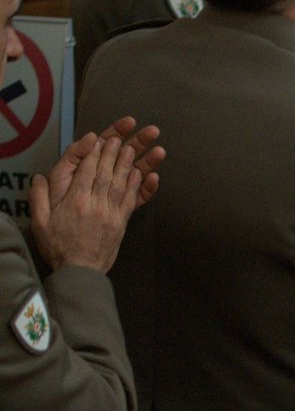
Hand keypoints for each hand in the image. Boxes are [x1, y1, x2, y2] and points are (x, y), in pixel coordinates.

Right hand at [31, 135, 162, 272]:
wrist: (80, 272)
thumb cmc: (58, 248)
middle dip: (112, 153)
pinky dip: (136, 184)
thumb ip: (38, 199)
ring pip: (120, 183)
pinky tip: (139, 173)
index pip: (86, 170)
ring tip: (131, 148)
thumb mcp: (40, 224)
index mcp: (75, 202)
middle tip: (117, 138)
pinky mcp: (121, 223)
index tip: (98, 139)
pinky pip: (130, 199)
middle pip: (105, 173)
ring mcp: (111, 214)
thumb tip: (38, 179)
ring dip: (126, 164)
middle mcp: (95, 204)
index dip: (93, 153)